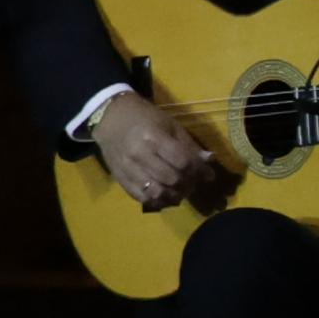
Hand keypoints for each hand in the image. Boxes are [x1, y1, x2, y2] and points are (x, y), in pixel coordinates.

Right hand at [92, 98, 217, 212]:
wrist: (109, 117)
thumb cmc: (144, 117)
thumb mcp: (170, 124)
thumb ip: (189, 145)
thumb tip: (208, 162)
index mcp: (153, 137)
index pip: (183, 162)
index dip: (200, 171)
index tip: (208, 175)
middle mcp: (138, 154)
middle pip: (172, 179)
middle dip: (189, 184)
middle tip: (194, 183)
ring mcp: (127, 168)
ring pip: (157, 192)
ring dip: (174, 196)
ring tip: (181, 191)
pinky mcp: (119, 178)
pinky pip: (141, 197)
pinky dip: (157, 200)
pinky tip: (165, 195)